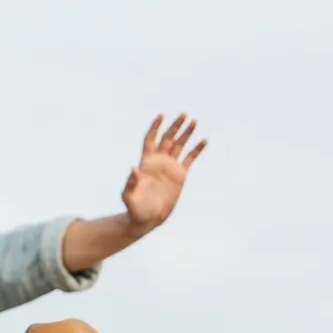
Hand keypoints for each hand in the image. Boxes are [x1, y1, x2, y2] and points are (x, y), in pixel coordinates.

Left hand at [121, 113, 206, 231]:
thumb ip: (130, 182)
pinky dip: (197, 150)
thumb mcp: (128, 196)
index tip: (161, 115)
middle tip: (184, 114)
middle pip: (167, 138)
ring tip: (194, 121)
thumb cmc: (135, 208)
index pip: (150, 139)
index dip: (155, 127)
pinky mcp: (180, 175)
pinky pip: (190, 159)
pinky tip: (204, 140)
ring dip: (186, 133)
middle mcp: (159, 161)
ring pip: (179, 145)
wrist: (147, 218)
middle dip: (175, 126)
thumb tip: (132, 168)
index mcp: (146, 163)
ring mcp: (170, 167)